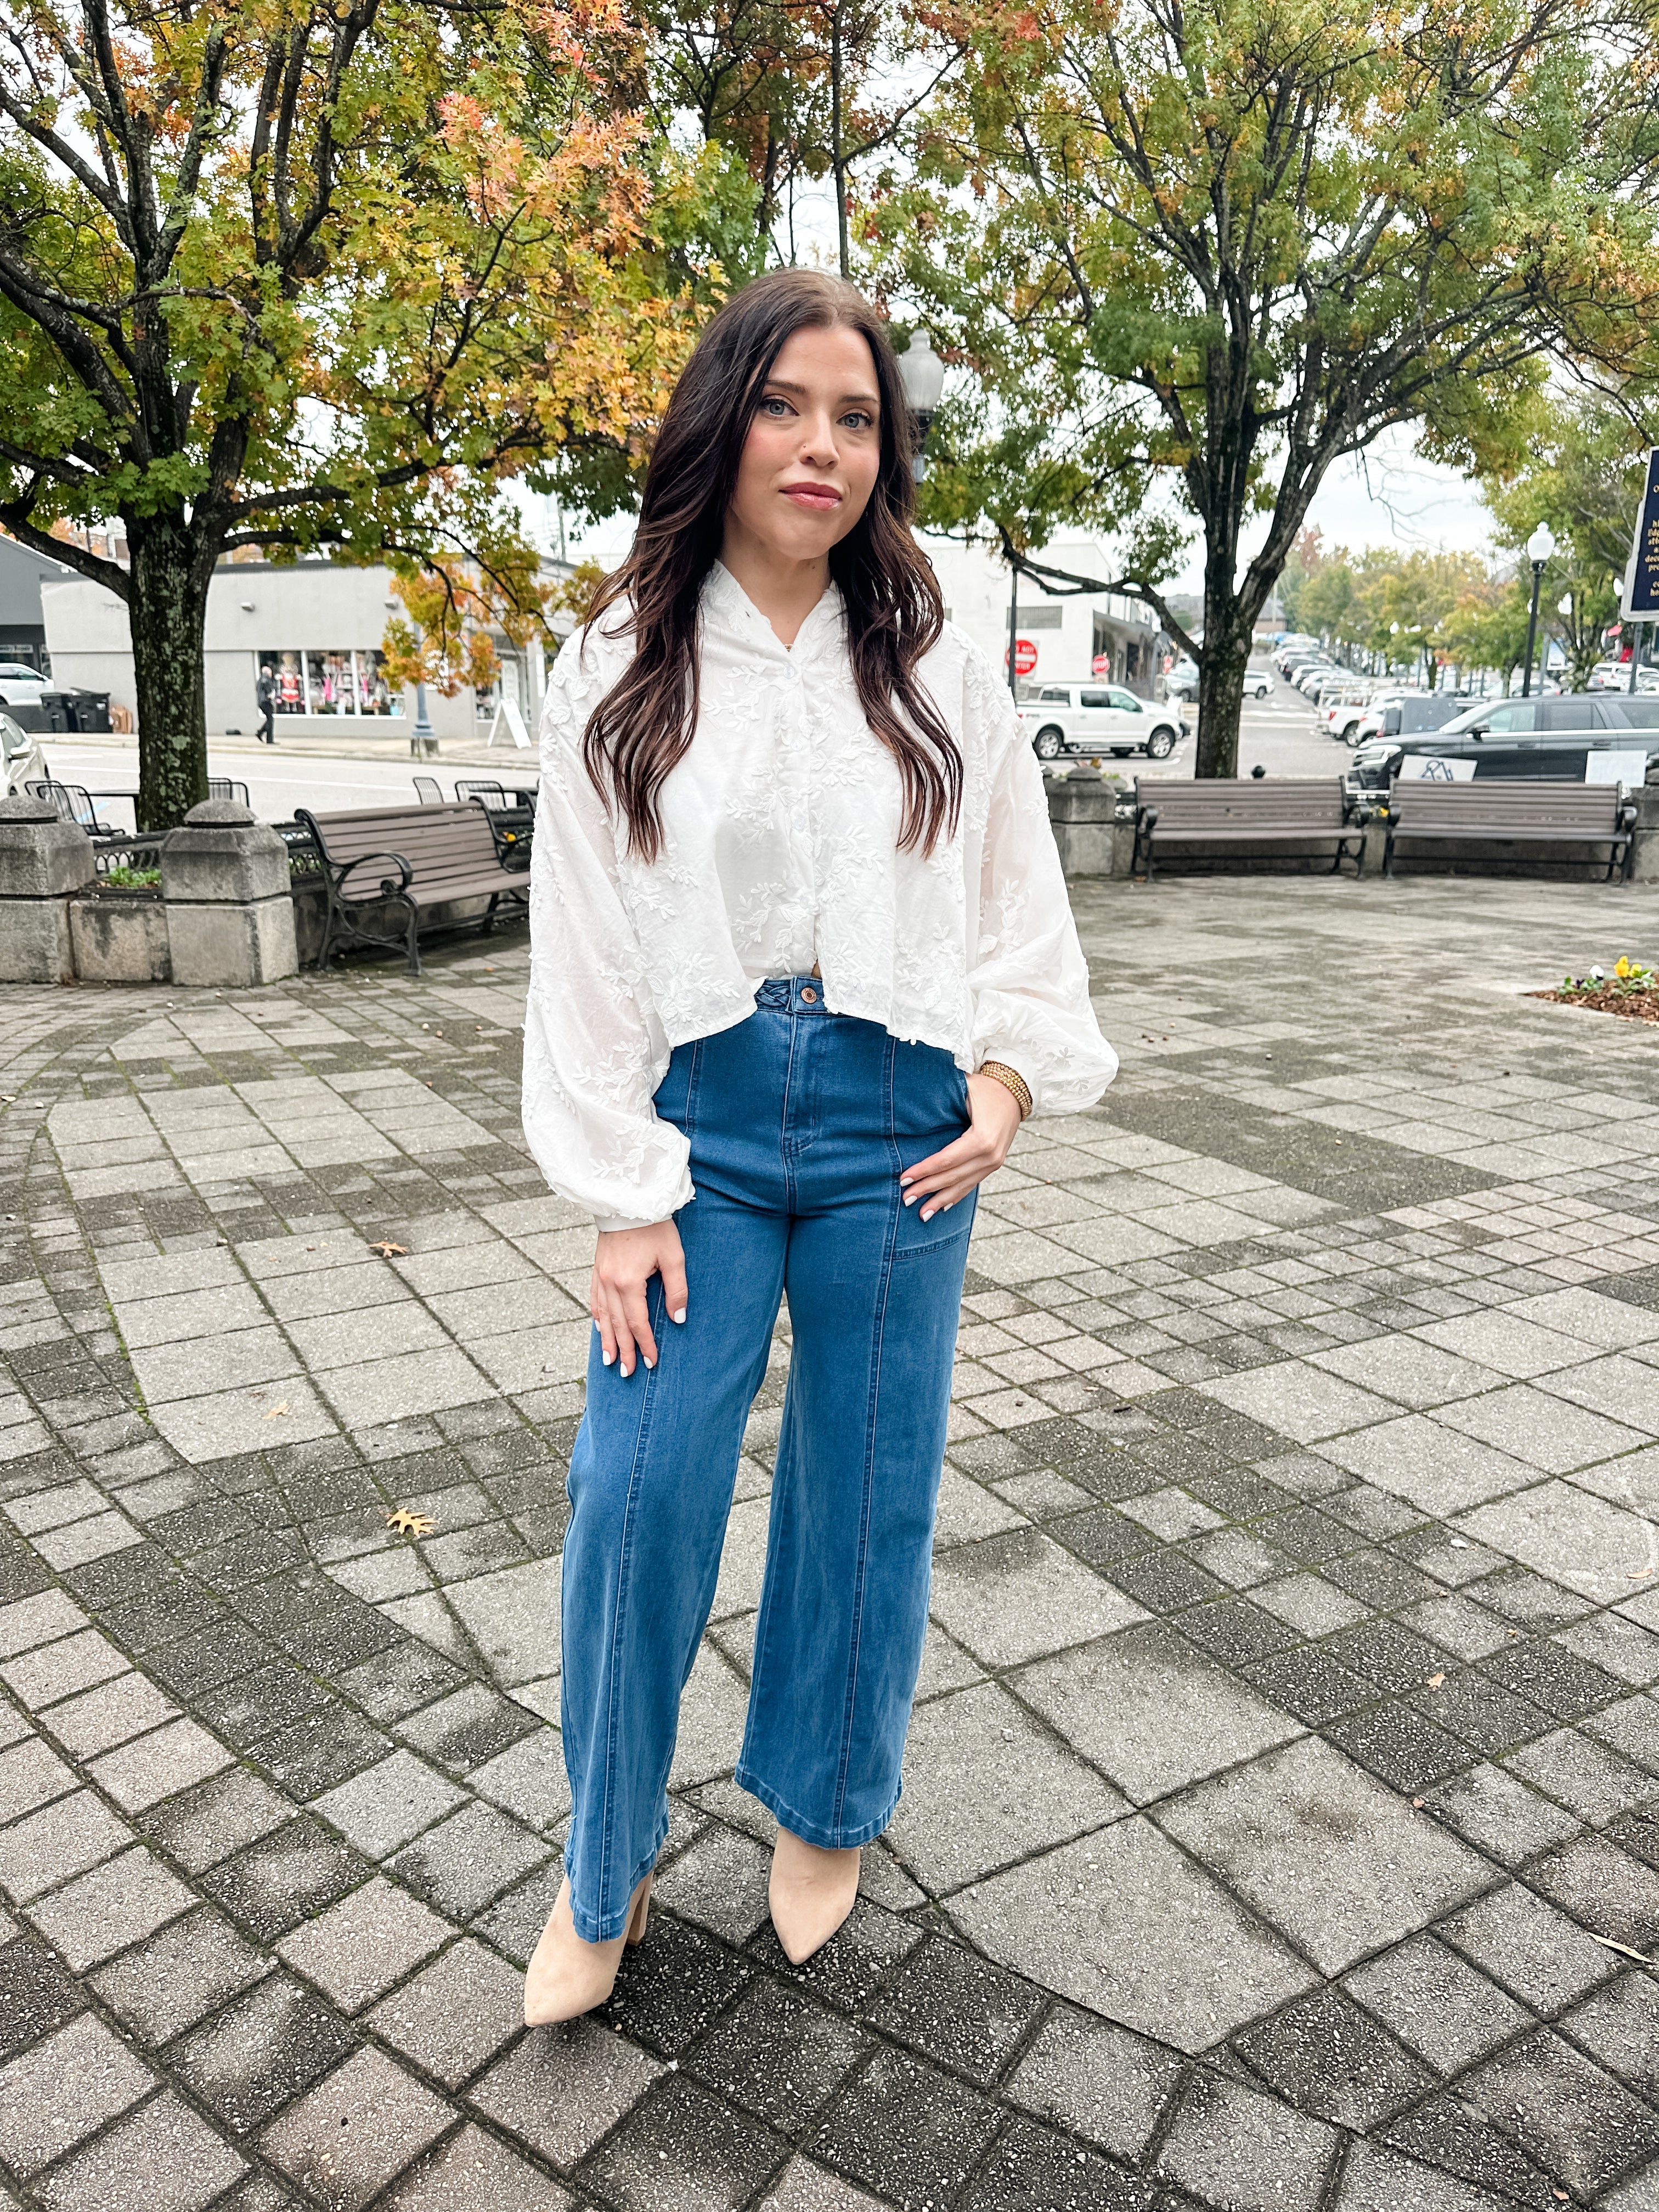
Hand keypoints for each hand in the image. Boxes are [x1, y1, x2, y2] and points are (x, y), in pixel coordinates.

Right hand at [590, 1221, 687, 1377]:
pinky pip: (595, 1300)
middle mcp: (610, 1283)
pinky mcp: (597, 1268)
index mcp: (628, 1283)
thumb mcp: (674, 1257)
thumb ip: (677, 1290)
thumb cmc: (655, 1227)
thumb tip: (678, 1319)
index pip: (637, 1323)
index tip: (650, 1362)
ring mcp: (600, 1276)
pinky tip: (600, 1328)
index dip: (644, 1344)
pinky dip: (598, 1317)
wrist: (628, 1200)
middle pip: (617, 1325)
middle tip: (627, 1372)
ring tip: (610, 1360)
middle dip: (623, 1350)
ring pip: (603, 1316)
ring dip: (607, 1340)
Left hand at [899, 1071, 1022, 1221]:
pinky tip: (943, 1207)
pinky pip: (972, 1183)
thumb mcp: (964, 1090)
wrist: (1015, 1092)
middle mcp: (991, 1155)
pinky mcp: (995, 1165)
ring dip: (940, 1200)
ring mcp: (994, 1162)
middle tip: (905, 1199)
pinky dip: (957, 1195)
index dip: (924, 1171)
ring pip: (962, 1186)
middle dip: (927, 1189)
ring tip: (922, 1214)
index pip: (946, 1160)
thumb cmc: (985, 1089)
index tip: (904, 1178)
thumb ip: (941, 1101)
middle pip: (952, 1177)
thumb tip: (911, 1108)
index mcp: (982, 1139)